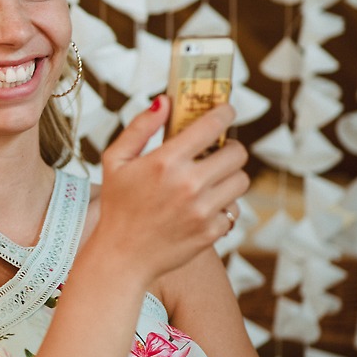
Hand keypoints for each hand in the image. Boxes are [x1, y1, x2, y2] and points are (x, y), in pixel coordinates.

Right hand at [95, 96, 249, 283]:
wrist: (122, 255)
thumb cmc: (117, 205)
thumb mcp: (115, 160)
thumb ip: (140, 128)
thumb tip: (165, 101)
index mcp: (165, 161)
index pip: (212, 125)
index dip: (224, 112)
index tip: (225, 110)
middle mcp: (189, 184)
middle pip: (237, 153)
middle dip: (229, 148)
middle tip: (215, 152)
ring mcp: (203, 210)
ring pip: (241, 180)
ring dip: (228, 176)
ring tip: (209, 179)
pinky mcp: (212, 231)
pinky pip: (234, 209)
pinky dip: (222, 206)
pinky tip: (201, 207)